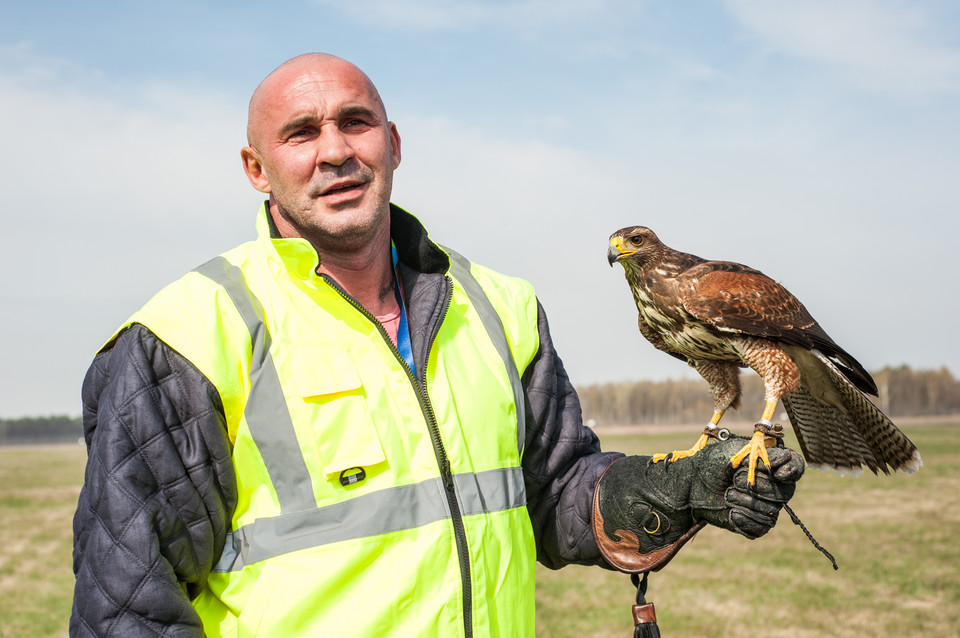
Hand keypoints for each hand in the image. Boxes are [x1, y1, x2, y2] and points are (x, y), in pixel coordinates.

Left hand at [591, 434, 804, 572]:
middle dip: (756, 487)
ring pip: (771, 512)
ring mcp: (764, 505)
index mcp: (770, 463)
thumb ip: (760, 454)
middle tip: (733, 480)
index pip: (796, 466)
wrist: (688, 485)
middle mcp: (772, 485)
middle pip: (784, 492)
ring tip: (726, 494)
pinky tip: (730, 512)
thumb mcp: (733, 452)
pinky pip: (760, 528)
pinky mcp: (753, 524)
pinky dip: (743, 520)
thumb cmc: (710, 464)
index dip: (790, 470)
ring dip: (745, 503)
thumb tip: (781, 465)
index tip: (775, 472)